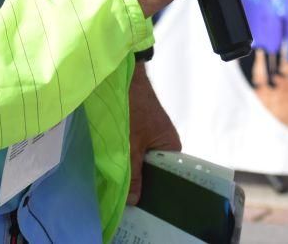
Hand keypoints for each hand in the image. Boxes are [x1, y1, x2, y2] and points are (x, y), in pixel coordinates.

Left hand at [128, 64, 180, 204]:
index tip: (141, 209)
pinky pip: (136, 154)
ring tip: (119, 192)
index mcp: (172, 148)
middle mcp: (166, 145)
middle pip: (154, 173)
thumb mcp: (131, 145)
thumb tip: (135, 202)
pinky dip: (127, 162)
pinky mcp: (140, 133)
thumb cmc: (133, 110)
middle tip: (125, 204)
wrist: (124, 79)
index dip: (154, 194)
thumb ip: (133, 174)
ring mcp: (152, 139)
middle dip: (140, 186)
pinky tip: (115, 173)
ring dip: (131, 174)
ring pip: (142, 164)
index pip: (168, 178)